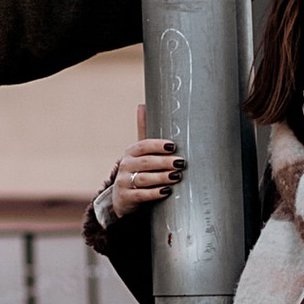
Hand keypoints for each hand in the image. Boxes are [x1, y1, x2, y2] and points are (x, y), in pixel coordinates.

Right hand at [103, 104, 182, 221]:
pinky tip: (166, 191)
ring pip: (144, 178)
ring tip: (177, 176)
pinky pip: (141, 195)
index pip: (143, 145)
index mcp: (130, 152)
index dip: (157, 145)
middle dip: (164, 162)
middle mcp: (125, 165)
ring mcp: (124, 182)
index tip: (172, 146)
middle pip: (146, 162)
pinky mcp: (125, 197)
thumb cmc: (137, 171)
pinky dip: (154, 193)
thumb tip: (142, 105)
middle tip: (181, 163)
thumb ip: (143, 131)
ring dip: (161, 177)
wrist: (122, 197)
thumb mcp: (140, 153)